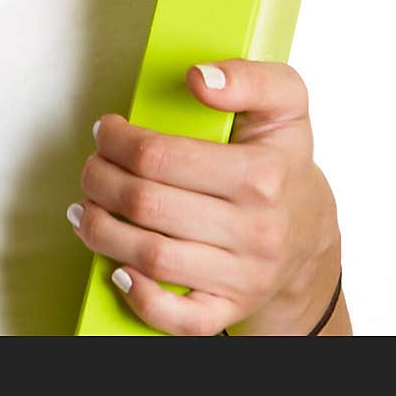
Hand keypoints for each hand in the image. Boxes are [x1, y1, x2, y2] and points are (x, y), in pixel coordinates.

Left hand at [67, 59, 341, 335]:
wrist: (309, 229)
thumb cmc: (281, 161)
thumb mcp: (285, 102)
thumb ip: (249, 77)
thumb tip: (200, 77)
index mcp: (262, 175)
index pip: (160, 156)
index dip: (117, 140)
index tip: (106, 130)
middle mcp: (255, 231)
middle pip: (145, 204)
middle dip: (100, 180)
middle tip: (92, 165)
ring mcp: (242, 276)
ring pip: (150, 258)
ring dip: (101, 230)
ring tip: (87, 208)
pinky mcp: (230, 308)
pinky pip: (178, 319)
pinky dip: (140, 297)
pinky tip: (118, 268)